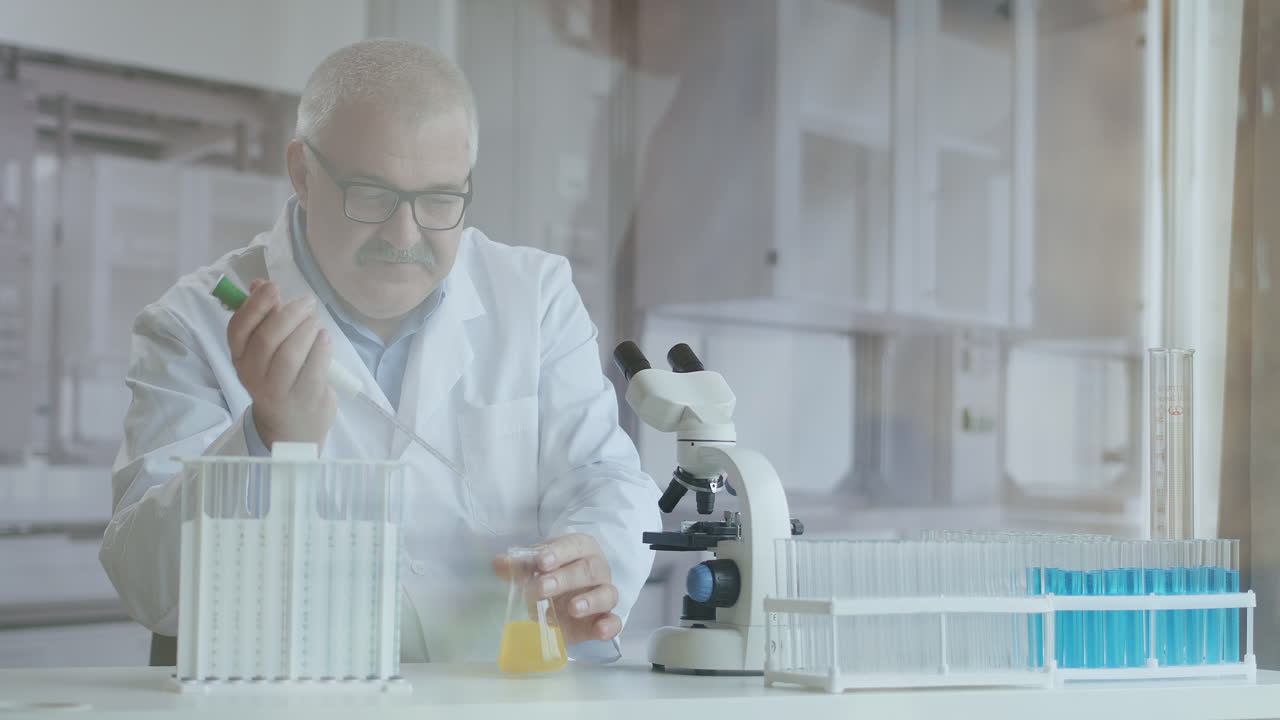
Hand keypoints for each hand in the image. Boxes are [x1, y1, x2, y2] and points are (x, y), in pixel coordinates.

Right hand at [226, 279, 335, 448]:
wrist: (292, 427)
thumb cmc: (280, 378)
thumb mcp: (266, 351)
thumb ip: (263, 317)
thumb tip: (258, 283)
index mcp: (240, 359)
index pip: (238, 329)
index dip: (255, 306)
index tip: (272, 287)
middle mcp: (254, 376)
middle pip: (267, 339)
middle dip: (289, 314)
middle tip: (307, 301)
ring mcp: (279, 391)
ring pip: (290, 354)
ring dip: (306, 329)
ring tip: (316, 320)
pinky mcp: (305, 399)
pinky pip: (314, 368)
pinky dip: (321, 347)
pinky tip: (325, 337)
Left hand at [492, 533, 620, 644]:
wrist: (562, 598)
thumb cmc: (549, 574)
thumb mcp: (533, 567)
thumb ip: (519, 566)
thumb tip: (499, 564)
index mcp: (579, 548)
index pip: (573, 545)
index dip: (558, 553)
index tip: (541, 563)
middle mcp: (597, 568)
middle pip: (588, 570)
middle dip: (564, 579)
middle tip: (541, 588)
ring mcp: (604, 594)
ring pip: (607, 593)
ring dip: (590, 601)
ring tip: (572, 608)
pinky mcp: (605, 619)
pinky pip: (615, 621)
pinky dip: (610, 626)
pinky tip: (599, 630)